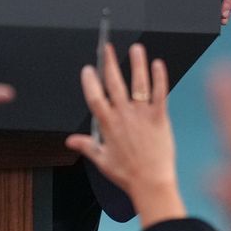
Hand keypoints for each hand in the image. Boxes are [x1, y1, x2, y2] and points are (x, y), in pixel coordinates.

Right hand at [65, 42, 183, 224]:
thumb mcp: (102, 160)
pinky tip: (159, 65)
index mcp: (108, 124)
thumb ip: (86, 146)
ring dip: (137, 64)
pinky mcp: (159, 117)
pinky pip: (159, 93)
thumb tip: (71, 141)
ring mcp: (142, 115)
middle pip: (114, 83)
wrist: (151, 183)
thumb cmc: (127, 174)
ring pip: (138, 83)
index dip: (89, 80)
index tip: (88, 68)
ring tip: (136, 48)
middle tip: (108, 48)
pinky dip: (159, 78)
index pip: (94, 96)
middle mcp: (124, 115)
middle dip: (109, 63)